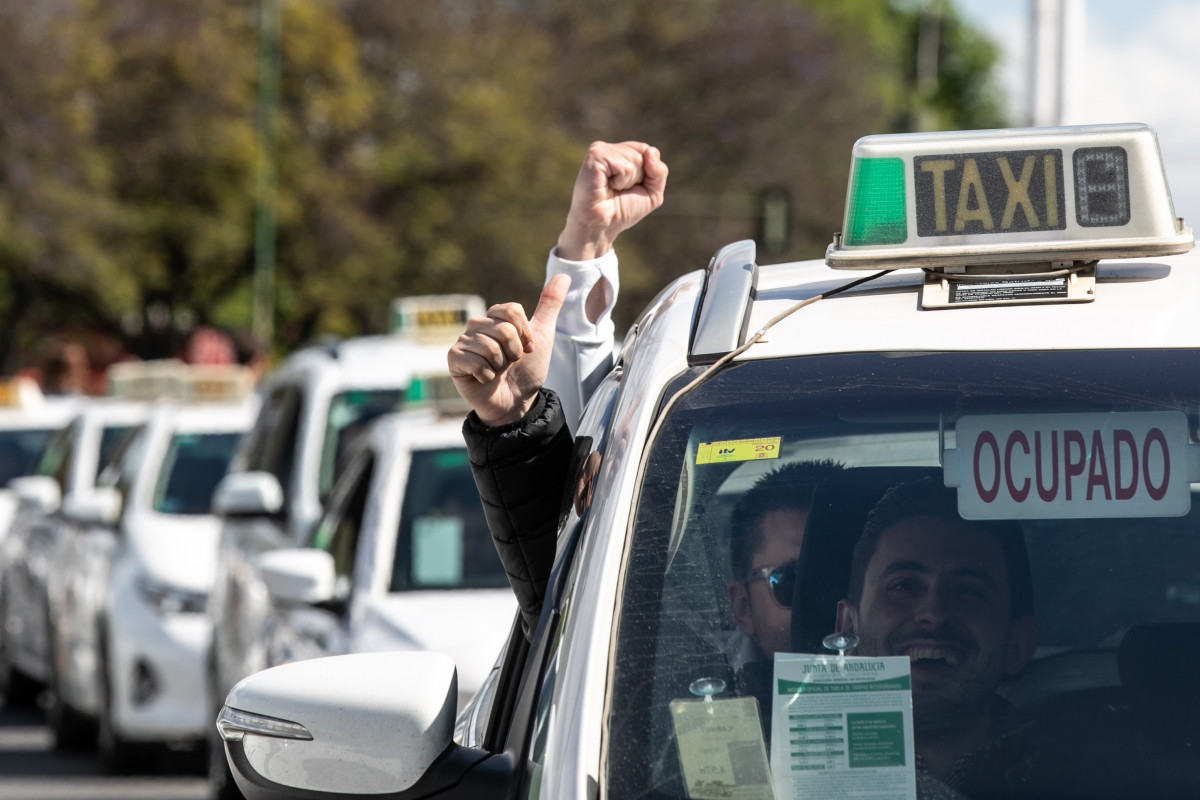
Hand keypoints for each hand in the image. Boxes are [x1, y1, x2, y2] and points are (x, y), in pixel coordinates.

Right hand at [448, 274, 569, 425]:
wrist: (517, 402)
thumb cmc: (527, 370)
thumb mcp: (543, 335)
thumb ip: (550, 304)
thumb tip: (563, 275)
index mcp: (496, 317)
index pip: (512, 311)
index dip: (525, 333)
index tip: (527, 348)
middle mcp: (477, 325)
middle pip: (503, 329)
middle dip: (515, 352)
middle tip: (511, 363)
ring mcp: (463, 342)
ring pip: (489, 346)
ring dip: (501, 365)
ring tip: (498, 371)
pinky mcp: (454, 360)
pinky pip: (474, 361)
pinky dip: (486, 375)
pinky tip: (485, 379)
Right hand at [557, 141, 667, 260]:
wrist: (601, 226)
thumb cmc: (622, 211)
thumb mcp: (652, 193)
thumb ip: (659, 171)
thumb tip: (649, 150)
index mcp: (621, 152)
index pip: (649, 151)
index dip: (648, 174)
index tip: (630, 188)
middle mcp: (610, 148)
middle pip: (644, 153)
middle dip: (639, 177)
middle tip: (619, 190)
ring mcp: (601, 149)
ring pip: (636, 159)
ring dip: (628, 181)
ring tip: (611, 188)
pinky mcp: (595, 155)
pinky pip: (625, 167)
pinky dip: (621, 182)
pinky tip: (606, 186)